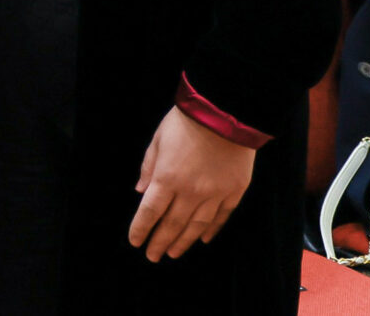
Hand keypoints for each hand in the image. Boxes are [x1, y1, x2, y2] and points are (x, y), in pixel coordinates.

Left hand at [129, 107, 255, 259]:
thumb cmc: (185, 123)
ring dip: (183, 241)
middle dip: (160, 241)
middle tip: (152, 256)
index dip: (141, 229)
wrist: (224, 113)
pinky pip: (221, 217)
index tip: (135, 241)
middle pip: (172, 224)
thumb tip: (140, 191)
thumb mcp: (158, 140)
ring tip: (173, 253)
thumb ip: (148, 168)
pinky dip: (211, 230)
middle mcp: (190, 191)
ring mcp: (214, 194)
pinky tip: (203, 239)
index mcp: (167, 178)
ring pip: (196, 226)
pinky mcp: (234, 192)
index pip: (149, 211)